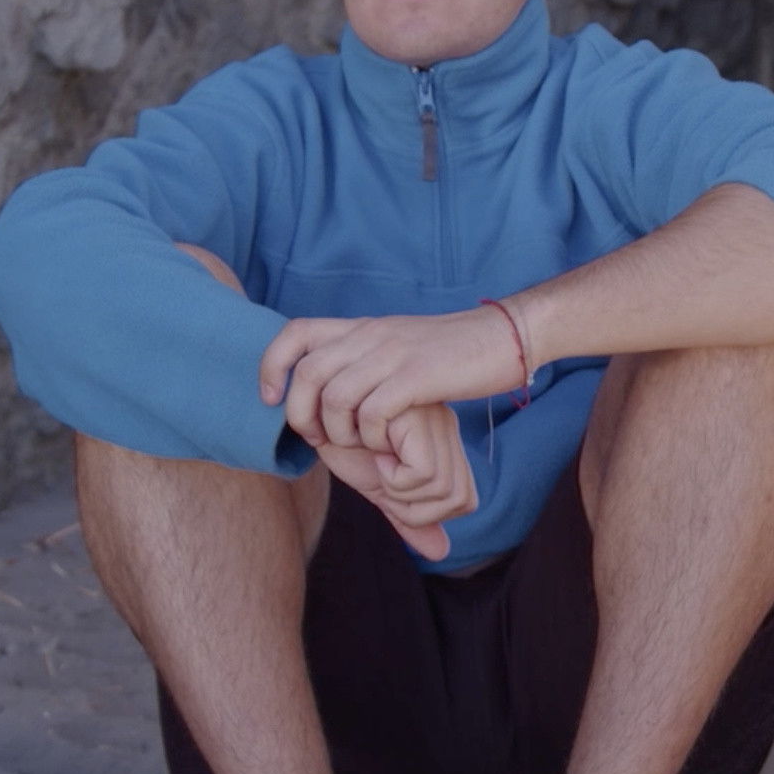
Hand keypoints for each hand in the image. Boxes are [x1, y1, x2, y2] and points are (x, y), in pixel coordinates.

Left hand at [259, 308, 522, 452]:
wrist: (503, 337)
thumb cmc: (451, 352)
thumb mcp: (397, 345)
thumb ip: (363, 358)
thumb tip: (328, 382)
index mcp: (361, 328)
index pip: (295, 333)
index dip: (272, 366)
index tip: (271, 399)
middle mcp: (370, 335)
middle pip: (307, 374)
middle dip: (300, 415)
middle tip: (316, 439)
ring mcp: (393, 355)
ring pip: (335, 398)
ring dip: (338, 433)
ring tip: (357, 445)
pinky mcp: (417, 377)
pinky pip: (373, 413)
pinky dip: (372, 438)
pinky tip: (387, 446)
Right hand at [308, 401, 476, 560]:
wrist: (310, 416)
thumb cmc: (346, 447)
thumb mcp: (380, 488)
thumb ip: (409, 519)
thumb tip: (441, 553)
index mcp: (444, 442)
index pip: (464, 501)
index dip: (426, 512)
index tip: (393, 485)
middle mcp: (446, 427)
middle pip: (456, 500)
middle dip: (410, 507)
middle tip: (381, 476)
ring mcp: (434, 417)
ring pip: (439, 488)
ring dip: (397, 488)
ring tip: (374, 460)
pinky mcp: (415, 414)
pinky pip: (422, 472)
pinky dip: (391, 475)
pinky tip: (371, 449)